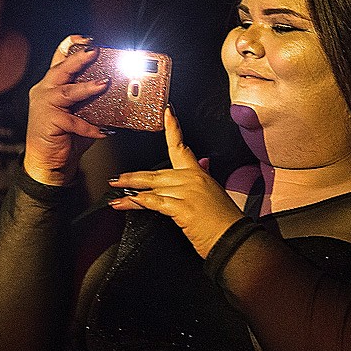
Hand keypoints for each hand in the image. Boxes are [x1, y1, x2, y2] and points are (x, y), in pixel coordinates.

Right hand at [23, 35, 112, 185]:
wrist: (48, 163)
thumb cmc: (65, 137)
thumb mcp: (80, 113)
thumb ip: (92, 100)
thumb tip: (120, 91)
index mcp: (51, 85)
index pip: (59, 59)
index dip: (71, 45)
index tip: (86, 38)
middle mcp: (44, 91)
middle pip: (61, 69)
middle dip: (79, 58)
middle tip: (95, 51)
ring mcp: (44, 106)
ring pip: (66, 91)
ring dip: (87, 87)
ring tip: (104, 83)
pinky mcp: (48, 122)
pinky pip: (73, 121)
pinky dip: (90, 126)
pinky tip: (102, 131)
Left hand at [107, 106, 244, 257]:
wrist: (234, 238)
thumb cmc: (224, 221)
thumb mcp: (214, 193)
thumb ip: (204, 175)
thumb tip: (203, 162)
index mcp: (199, 173)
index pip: (182, 147)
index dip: (173, 128)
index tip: (167, 112)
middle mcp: (192, 179)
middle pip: (157, 173)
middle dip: (133, 177)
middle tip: (116, 178)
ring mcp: (187, 193)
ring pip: (152, 188)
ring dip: (131, 194)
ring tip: (116, 198)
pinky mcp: (183, 208)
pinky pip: (155, 202)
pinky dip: (138, 202)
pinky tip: (127, 203)